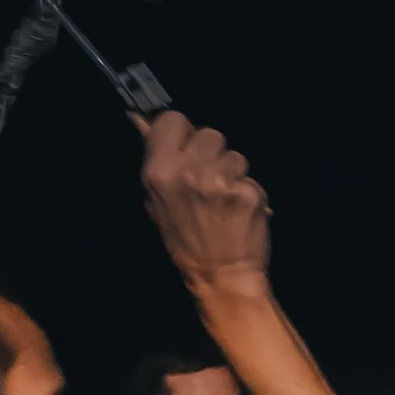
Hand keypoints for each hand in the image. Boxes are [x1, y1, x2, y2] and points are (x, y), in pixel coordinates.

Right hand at [138, 111, 270, 286]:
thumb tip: (142, 119)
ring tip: (224, 197)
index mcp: (159, 170)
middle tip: (209, 179)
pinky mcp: (247, 192)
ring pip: (235, 154)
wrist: (220, 274)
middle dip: (212, 152)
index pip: (174, 119)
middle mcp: (188, 171)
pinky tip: (239, 210)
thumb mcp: (156, 200)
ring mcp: (220, 181)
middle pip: (210, 132)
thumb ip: (157, 159)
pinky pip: (251, 178)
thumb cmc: (186, 239)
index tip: (187, 146)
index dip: (184, 132)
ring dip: (233, 172)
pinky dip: (249, 191)